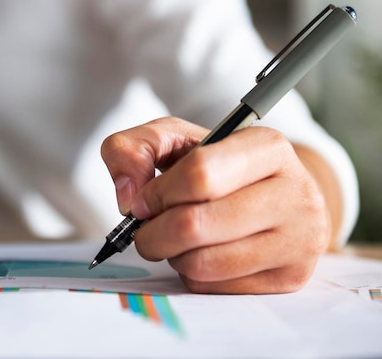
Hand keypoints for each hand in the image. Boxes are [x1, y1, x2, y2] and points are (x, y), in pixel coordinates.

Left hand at [101, 117, 334, 293]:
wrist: (273, 196)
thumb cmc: (218, 167)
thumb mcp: (174, 140)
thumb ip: (132, 149)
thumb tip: (128, 197)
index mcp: (268, 148)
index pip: (199, 174)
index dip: (157, 193)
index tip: (142, 201)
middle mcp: (296, 192)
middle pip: (195, 225)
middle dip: (153, 231)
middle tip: (147, 228)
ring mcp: (299, 239)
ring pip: (203, 263)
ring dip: (172, 254)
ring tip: (176, 238)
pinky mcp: (291, 277)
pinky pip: (215, 287)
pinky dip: (192, 274)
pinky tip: (202, 253)